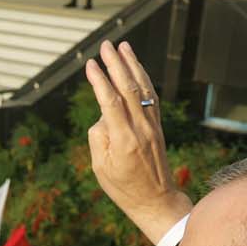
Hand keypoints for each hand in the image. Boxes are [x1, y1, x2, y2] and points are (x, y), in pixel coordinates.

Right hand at [83, 41, 188, 245]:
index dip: (99, 81)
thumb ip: (98, 137)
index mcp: (123, 140)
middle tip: (105, 45)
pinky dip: (143, 79)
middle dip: (116, 64)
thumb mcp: (100, 167)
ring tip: (123, 47)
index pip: (110, 101)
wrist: (156, 200)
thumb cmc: (123, 187)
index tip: (89, 65)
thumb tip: (103, 115)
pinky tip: (136, 68)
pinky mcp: (157, 126)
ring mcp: (152, 126)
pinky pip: (151, 97)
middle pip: (128, 88)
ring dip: (132, 65)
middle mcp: (141, 129)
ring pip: (143, 88)